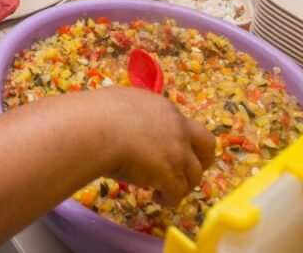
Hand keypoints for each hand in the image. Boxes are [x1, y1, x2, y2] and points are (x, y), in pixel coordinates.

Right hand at [91, 88, 214, 204]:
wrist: (95, 128)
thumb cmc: (97, 114)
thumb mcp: (119, 104)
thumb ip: (130, 114)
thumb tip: (121, 124)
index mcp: (164, 109)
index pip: (184, 125)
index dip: (179, 140)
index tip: (165, 151)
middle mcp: (177, 128)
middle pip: (207, 145)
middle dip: (202, 160)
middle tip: (186, 171)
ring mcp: (177, 152)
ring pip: (195, 174)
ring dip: (182, 185)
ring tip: (162, 191)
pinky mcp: (170, 174)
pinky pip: (178, 193)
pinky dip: (170, 199)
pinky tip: (158, 199)